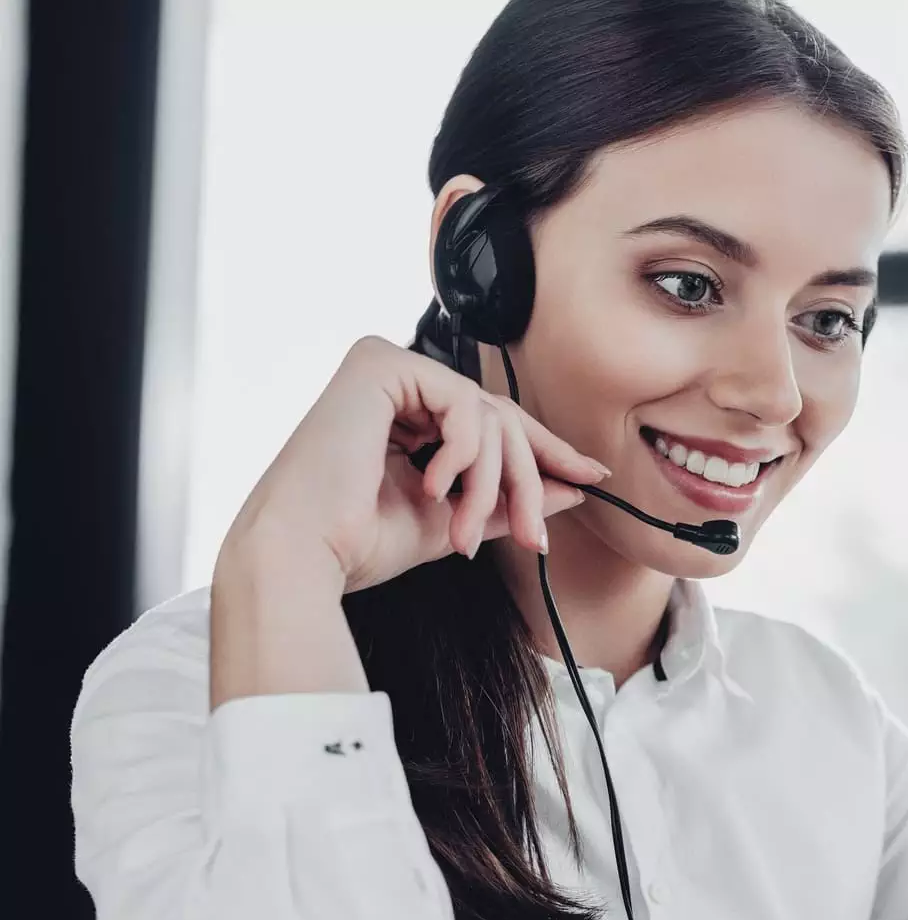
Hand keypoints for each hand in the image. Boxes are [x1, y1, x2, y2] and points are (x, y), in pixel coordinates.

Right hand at [219, 335, 608, 594]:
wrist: (305, 555)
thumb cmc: (358, 543)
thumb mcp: (453, 520)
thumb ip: (507, 500)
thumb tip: (573, 488)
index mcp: (406, 414)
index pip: (493, 423)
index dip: (545, 452)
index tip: (590, 477)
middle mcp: (396, 383)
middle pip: (499, 419)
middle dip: (525, 482)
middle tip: (536, 537)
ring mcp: (387, 368)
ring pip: (487, 415)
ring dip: (490, 483)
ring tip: (465, 530)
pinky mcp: (379, 364)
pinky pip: (462, 403)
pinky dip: (461, 454)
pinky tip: (432, 486)